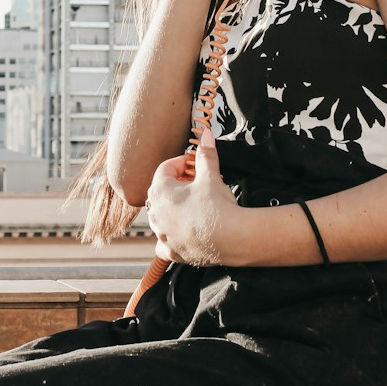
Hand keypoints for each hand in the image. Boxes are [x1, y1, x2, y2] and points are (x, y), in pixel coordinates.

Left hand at [145, 129, 239, 266]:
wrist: (231, 238)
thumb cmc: (217, 208)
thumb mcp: (210, 175)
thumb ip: (205, 154)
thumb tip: (206, 135)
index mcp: (160, 191)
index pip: (166, 168)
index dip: (183, 163)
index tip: (195, 164)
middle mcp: (155, 213)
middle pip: (162, 192)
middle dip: (179, 186)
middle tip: (198, 183)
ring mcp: (162, 233)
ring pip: (162, 217)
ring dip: (174, 211)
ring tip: (195, 206)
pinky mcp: (172, 251)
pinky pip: (165, 243)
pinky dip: (172, 237)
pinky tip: (184, 232)